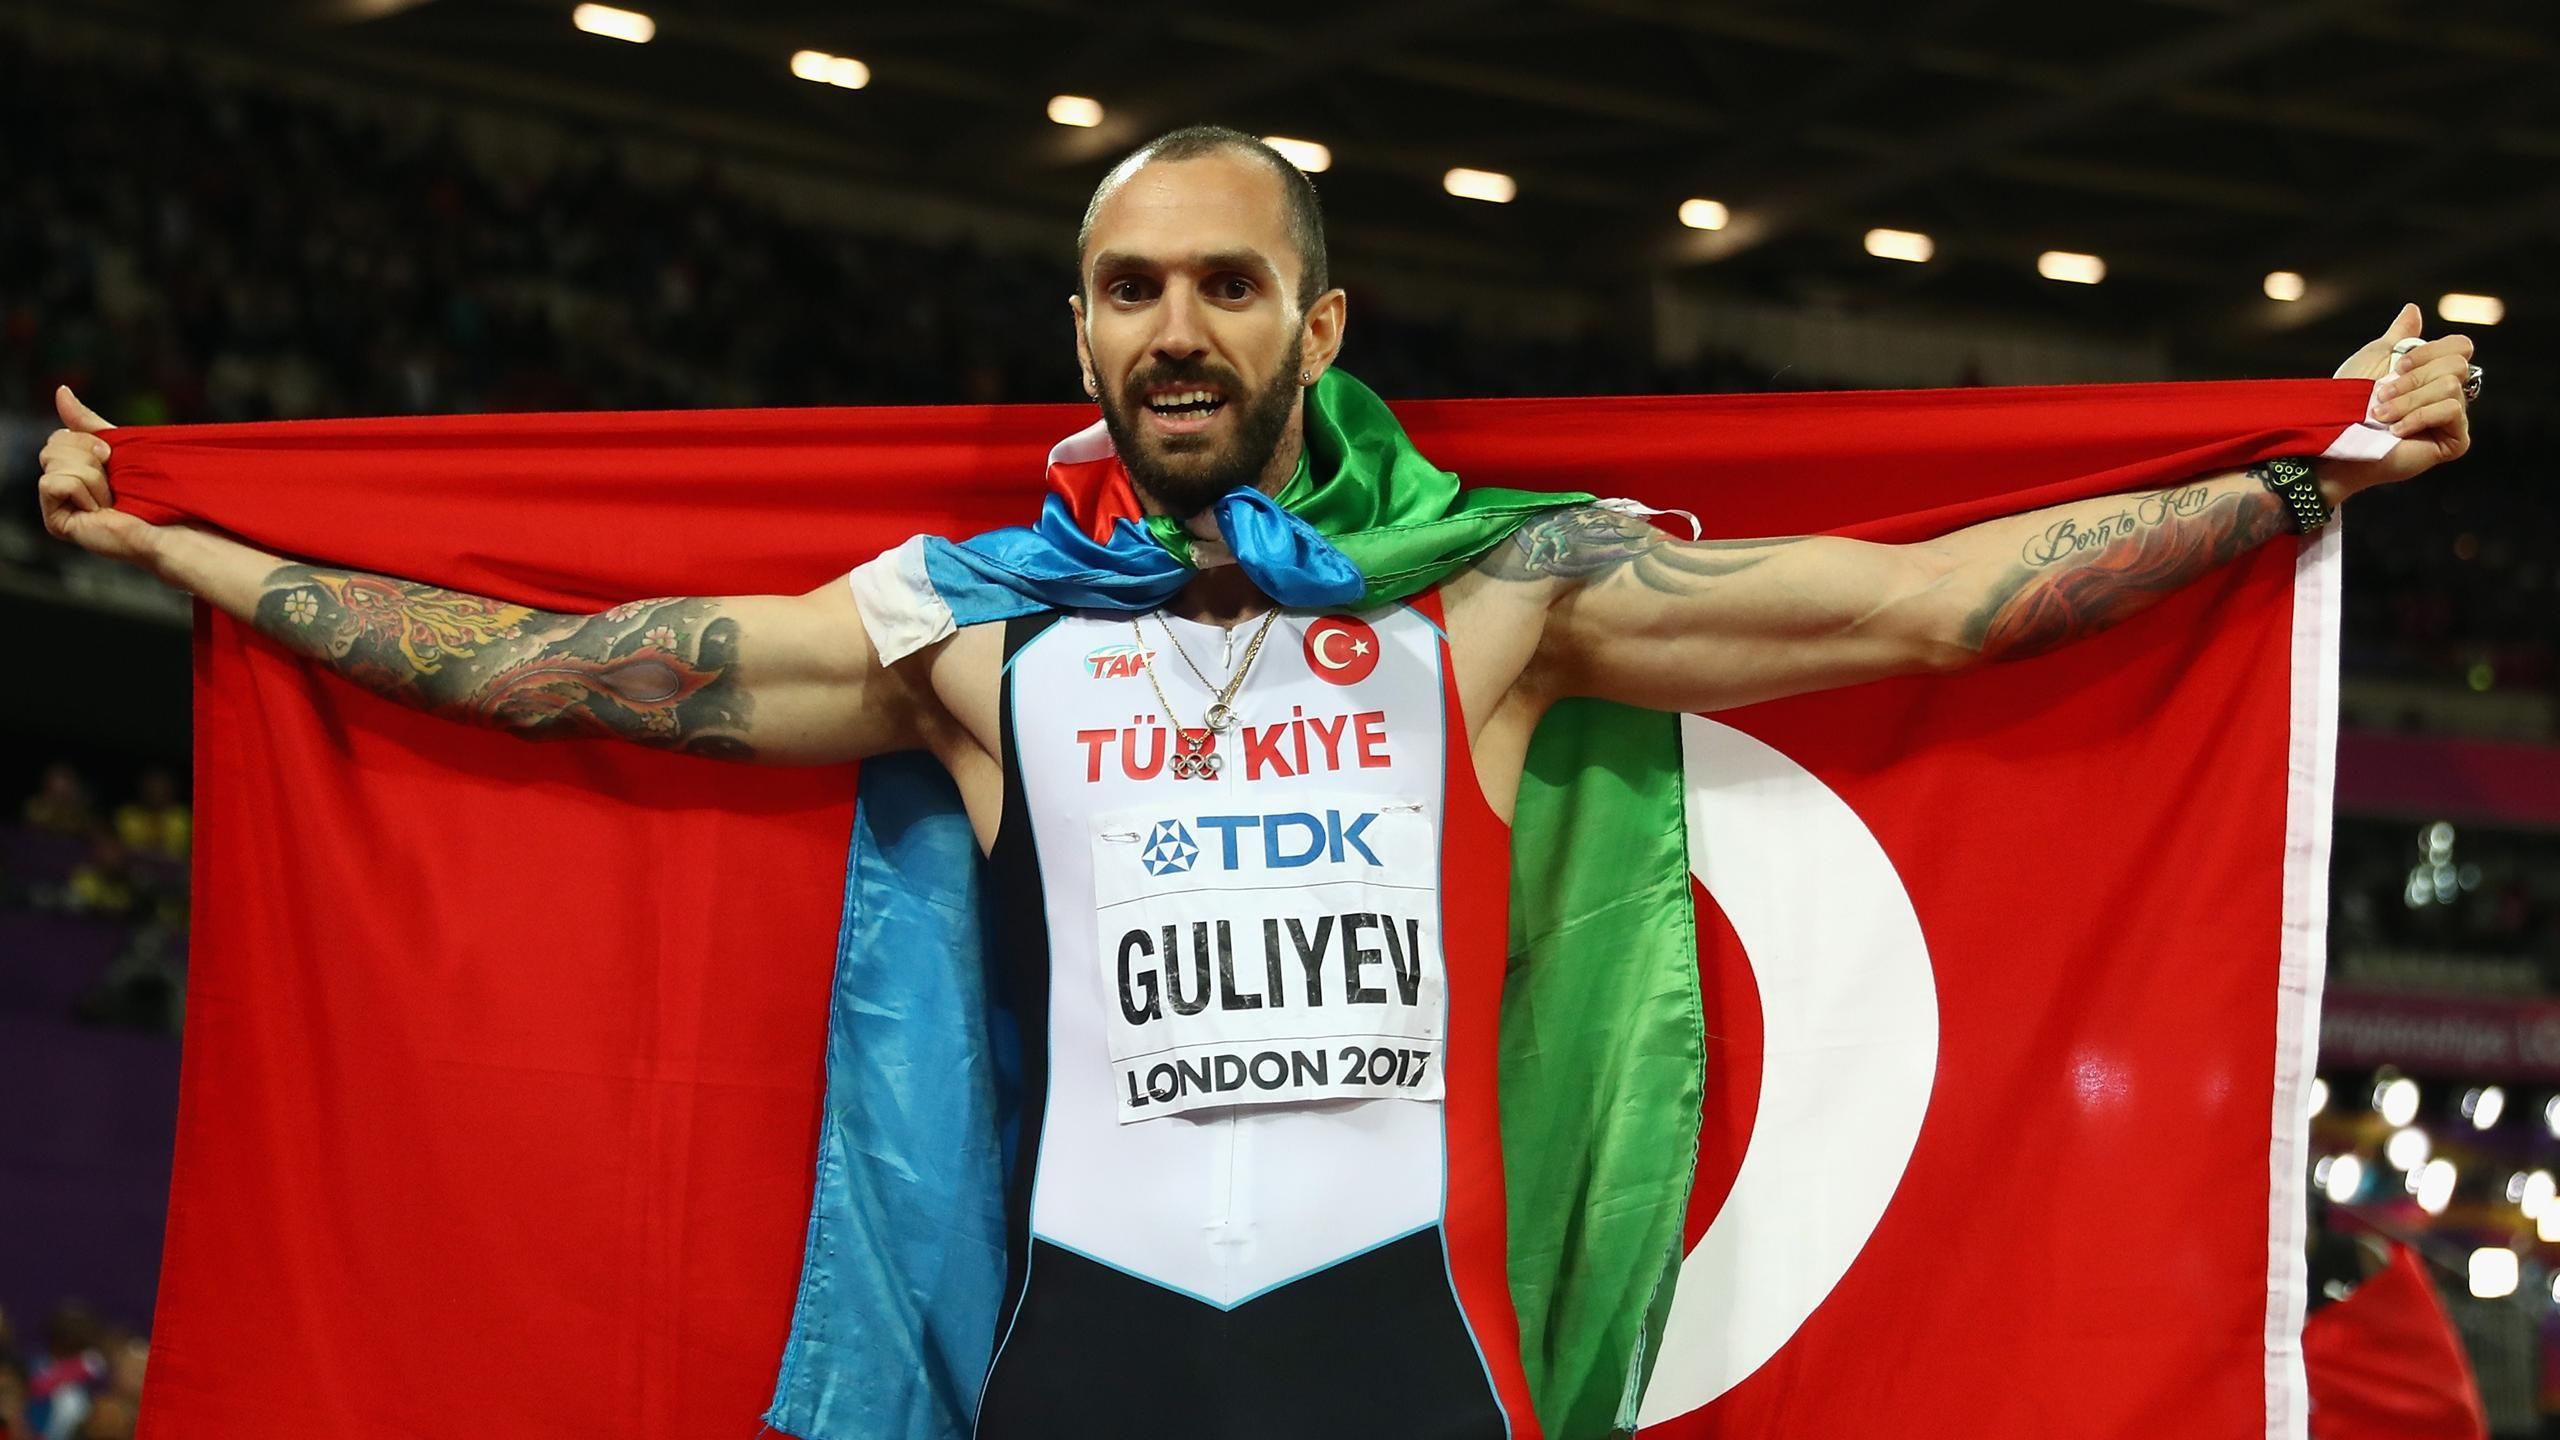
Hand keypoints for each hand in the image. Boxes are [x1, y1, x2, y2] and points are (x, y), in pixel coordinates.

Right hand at [36, 386, 162, 568]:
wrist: (174, 523)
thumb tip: (61, 391)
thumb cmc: (156, 489)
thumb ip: (87, 423)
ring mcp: (60, 505)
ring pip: (52, 462)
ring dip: (92, 476)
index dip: (87, 439)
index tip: (112, 454)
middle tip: (114, 480)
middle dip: (89, 455)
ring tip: (111, 500)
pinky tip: (100, 511)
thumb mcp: (119, 446)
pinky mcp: (58, 522)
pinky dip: (83, 490)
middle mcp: (65, 485)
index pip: (60, 435)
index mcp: (78, 467)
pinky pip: (52, 483)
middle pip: (52, 445)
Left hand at [2322, 302, 2474, 499]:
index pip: (2460, 346)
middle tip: (2381, 394)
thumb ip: (2399, 336)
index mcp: (2433, 371)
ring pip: (2451, 387)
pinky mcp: (2454, 442)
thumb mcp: (2375, 358)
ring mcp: (2453, 419)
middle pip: (2457, 365)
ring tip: (2381, 415)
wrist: (2335, 437)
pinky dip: (2420, 416)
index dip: (2429, 351)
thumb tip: (2413, 309)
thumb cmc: (2348, 400)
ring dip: (2409, 399)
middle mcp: (2448, 393)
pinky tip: (2397, 430)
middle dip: (2413, 378)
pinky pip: (2452, 411)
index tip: (2396, 366)